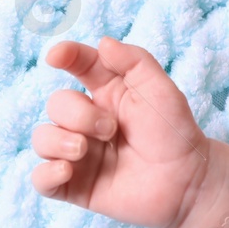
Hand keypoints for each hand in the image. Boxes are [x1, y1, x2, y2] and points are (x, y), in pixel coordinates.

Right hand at [31, 36, 213, 227]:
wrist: (187, 182)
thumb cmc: (174, 133)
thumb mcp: (160, 89)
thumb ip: (134, 60)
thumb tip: (102, 42)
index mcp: (107, 91)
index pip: (77, 65)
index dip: (64, 56)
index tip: (56, 57)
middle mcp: (87, 120)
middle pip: (57, 103)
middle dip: (78, 114)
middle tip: (110, 130)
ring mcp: (80, 153)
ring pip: (42, 138)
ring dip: (58, 140)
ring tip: (84, 150)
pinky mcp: (76, 185)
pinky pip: (41, 178)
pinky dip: (46, 173)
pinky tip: (67, 170)